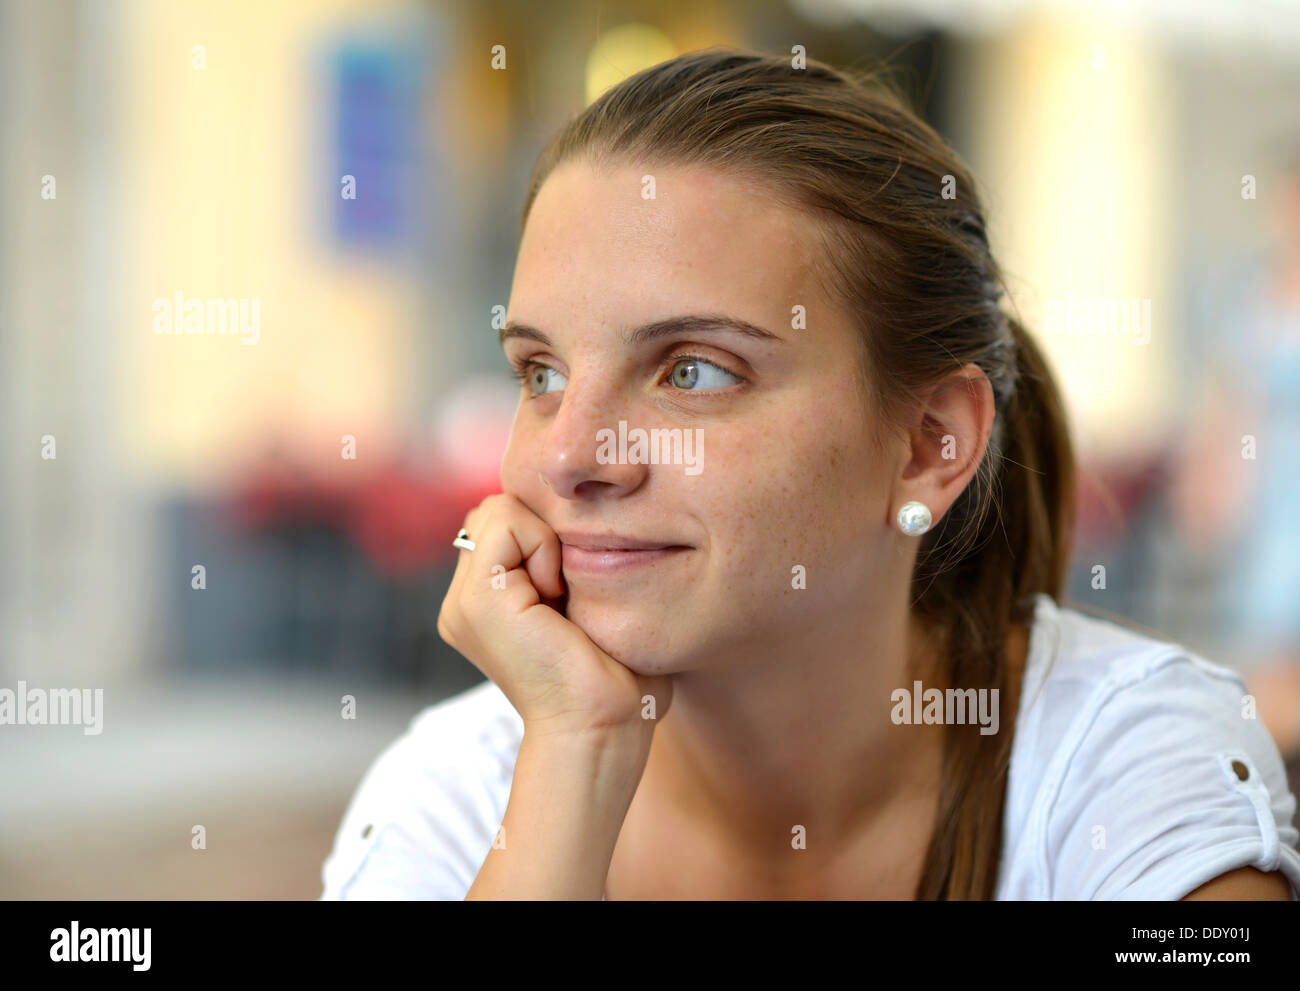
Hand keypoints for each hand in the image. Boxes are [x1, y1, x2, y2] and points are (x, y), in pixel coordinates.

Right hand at [437, 494, 672, 739]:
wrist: (601, 729)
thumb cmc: (615, 678)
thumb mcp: (585, 606)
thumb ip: (565, 563)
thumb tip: (576, 520)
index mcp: (483, 603)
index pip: (505, 520)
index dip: (546, 536)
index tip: (573, 592)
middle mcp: (463, 600)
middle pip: (499, 509)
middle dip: (542, 533)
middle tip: (566, 594)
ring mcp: (463, 601)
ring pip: (501, 508)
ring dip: (545, 540)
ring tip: (561, 598)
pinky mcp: (477, 599)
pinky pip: (508, 521)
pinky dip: (544, 546)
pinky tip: (557, 597)